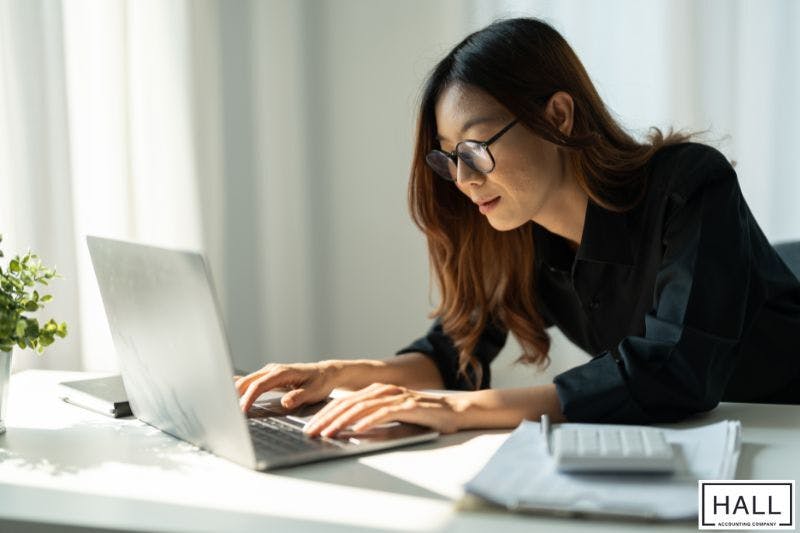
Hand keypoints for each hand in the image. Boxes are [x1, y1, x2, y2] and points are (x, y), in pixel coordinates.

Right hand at [235, 361, 342, 412]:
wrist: (325, 373)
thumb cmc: (320, 382)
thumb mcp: (314, 391)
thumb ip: (299, 396)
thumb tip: (285, 402)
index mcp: (282, 372)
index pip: (259, 385)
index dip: (248, 398)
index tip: (242, 411)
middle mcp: (273, 369)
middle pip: (248, 382)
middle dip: (236, 396)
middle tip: (228, 412)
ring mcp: (269, 372)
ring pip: (247, 381)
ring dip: (236, 393)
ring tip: (226, 407)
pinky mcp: (268, 376)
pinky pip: (251, 381)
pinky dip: (241, 388)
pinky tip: (229, 392)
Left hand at [302, 382, 461, 437]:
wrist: (455, 411)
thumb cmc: (424, 417)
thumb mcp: (392, 418)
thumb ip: (372, 421)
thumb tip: (347, 433)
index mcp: (377, 391)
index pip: (344, 402)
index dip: (325, 414)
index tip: (310, 428)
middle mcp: (384, 390)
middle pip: (348, 403)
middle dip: (326, 418)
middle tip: (310, 432)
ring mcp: (396, 396)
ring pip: (362, 407)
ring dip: (342, 421)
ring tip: (328, 433)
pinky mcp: (409, 406)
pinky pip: (385, 413)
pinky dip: (369, 421)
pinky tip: (357, 430)